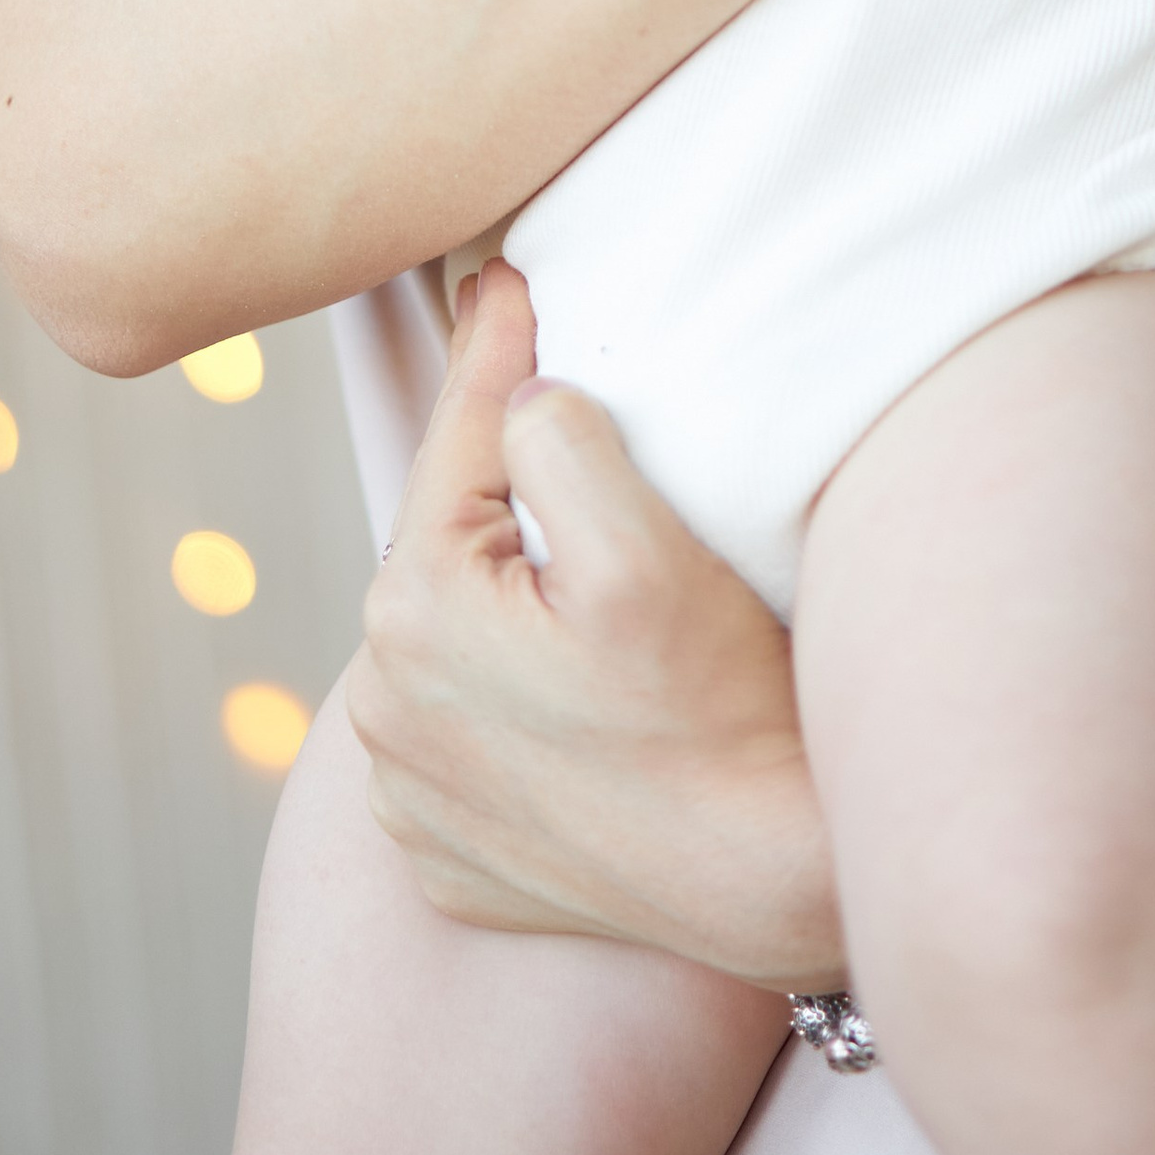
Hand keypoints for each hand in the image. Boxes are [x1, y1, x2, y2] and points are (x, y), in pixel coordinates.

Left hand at [348, 263, 843, 988]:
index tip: (506, 274)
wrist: (769, 881)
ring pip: (454, 641)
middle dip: (502, 488)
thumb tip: (521, 391)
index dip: (493, 347)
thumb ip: (558, 435)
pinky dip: (507, 699)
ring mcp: (410, 797)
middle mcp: (385, 708)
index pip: (459, 440)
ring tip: (577, 571)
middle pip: (451, 545)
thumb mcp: (645, 545)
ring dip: (502, 597)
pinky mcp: (449, 858)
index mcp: (418, 610)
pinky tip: (575, 691)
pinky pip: (468, 737)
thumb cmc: (722, 707)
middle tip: (568, 425)